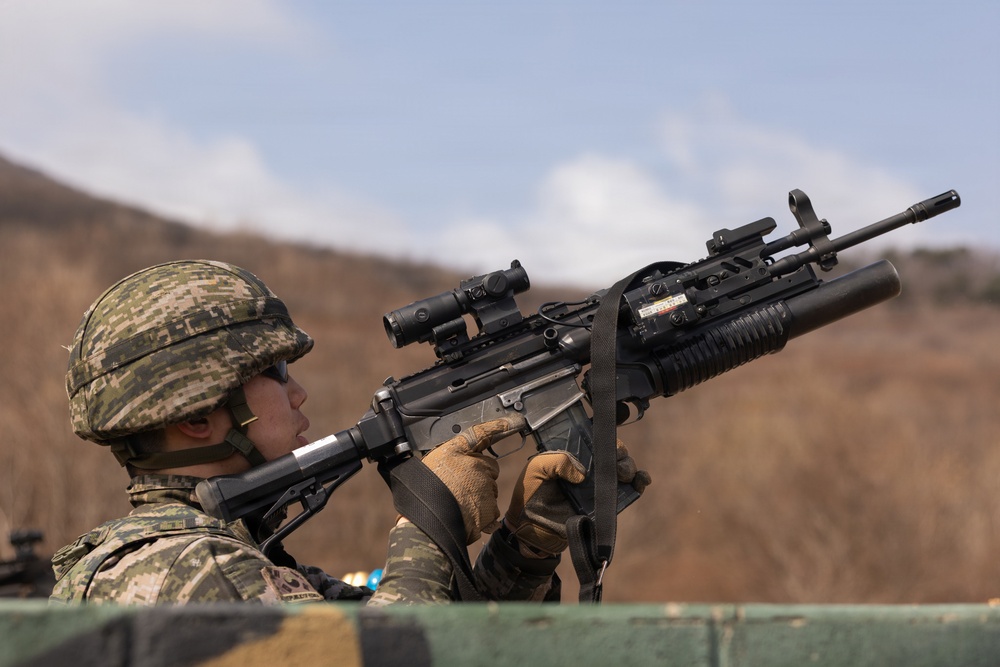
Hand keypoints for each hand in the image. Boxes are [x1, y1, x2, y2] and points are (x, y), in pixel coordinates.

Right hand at [420, 414, 525, 543]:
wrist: (427, 520)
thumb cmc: (424, 491)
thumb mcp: (432, 463)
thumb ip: (452, 456)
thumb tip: (464, 455)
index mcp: (460, 452)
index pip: (481, 433)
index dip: (497, 427)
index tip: (512, 422)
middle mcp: (477, 466)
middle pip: (488, 468)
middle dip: (480, 476)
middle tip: (459, 488)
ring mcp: (486, 488)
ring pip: (490, 491)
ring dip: (480, 497)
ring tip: (458, 505)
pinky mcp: (491, 509)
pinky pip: (491, 511)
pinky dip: (482, 516)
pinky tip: (466, 517)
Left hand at [505, 440, 650, 557]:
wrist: (531, 528)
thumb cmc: (530, 494)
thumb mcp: (536, 468)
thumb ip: (557, 461)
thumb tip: (582, 474)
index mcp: (572, 452)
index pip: (594, 436)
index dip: (605, 434)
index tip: (608, 435)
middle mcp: (588, 465)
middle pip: (612, 451)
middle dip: (619, 452)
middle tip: (616, 460)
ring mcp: (598, 483)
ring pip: (623, 468)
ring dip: (629, 466)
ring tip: (623, 474)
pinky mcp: (605, 502)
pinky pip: (628, 490)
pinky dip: (639, 482)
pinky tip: (642, 480)